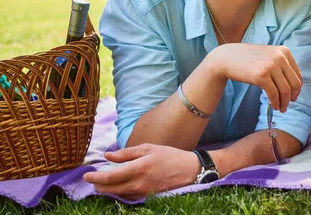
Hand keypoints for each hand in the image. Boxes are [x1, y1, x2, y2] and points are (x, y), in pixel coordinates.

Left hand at [82, 144, 198, 199]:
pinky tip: (118, 186)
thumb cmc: (169, 156)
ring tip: (103, 182)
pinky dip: (119, 192)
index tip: (86, 175)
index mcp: (137, 169)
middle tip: (93, 179)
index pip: (109, 177)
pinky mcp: (146, 197)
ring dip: (108, 189)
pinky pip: (127, 197)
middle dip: (98, 185)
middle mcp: (137, 184)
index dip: (94, 178)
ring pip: (117, 195)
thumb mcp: (148, 148)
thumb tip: (107, 156)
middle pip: (109, 190)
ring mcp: (142, 193)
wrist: (188, 170)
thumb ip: (126, 153)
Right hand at [208, 44, 301, 111]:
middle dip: (292, 97)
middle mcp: (280, 57)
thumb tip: (294, 87)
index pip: (297, 74)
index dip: (297, 89)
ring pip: (285, 91)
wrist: (227, 57)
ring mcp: (271, 66)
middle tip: (287, 105)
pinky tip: (274, 106)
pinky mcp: (261, 76)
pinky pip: (274, 94)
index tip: (293, 97)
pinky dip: (276, 103)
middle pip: (294, 83)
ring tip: (281, 108)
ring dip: (284, 102)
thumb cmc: (248, 59)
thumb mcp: (269, 56)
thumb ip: (282, 65)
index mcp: (284, 51)